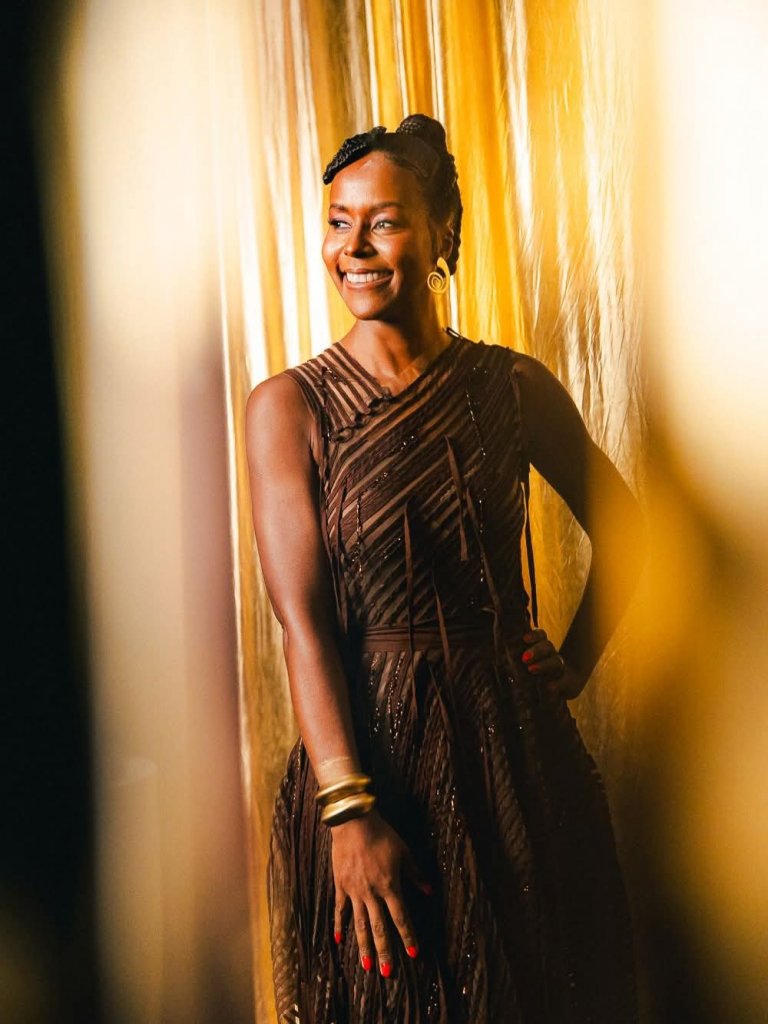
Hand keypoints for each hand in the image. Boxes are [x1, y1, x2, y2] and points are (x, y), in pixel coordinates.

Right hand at [330, 808, 430, 976]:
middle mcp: (372, 893)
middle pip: (379, 928)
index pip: (401, 917)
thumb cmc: (382, 835)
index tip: (413, 954)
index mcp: (390, 886)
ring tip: (367, 967)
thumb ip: (415, 874)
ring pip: (360, 925)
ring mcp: (354, 891)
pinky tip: (339, 940)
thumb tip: (430, 892)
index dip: (407, 936)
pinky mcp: (341, 886)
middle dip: (385, 952)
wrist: (353, 822)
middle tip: (388, 973)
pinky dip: (340, 925)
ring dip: (364, 947)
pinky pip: (340, 909)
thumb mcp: (404, 852)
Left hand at [520, 628, 587, 699]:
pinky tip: (550, 687)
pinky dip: (557, 684)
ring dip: (544, 665)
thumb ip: (514, 658)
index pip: (541, 636)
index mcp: (542, 648)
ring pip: (556, 662)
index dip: (534, 635)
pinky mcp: (567, 683)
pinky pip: (564, 681)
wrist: (560, 688)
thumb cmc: (534, 674)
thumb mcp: (525, 665)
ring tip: (531, 669)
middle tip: (524, 658)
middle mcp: (551, 655)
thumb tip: (495, 657)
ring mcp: (560, 669)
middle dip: (537, 650)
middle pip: (548, 646)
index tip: (524, 639)